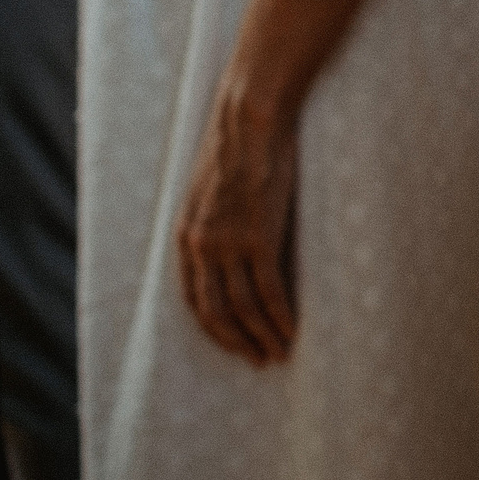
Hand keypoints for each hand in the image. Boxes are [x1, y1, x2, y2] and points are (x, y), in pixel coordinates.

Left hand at [176, 86, 298, 363]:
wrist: (250, 119)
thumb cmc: (237, 146)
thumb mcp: (210, 190)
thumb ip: (212, 221)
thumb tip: (229, 243)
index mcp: (186, 236)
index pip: (193, 299)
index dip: (214, 328)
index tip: (233, 343)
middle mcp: (201, 246)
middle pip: (216, 311)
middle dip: (237, 342)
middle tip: (258, 360)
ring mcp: (229, 244)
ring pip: (243, 307)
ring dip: (262, 336)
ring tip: (280, 352)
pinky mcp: (259, 237)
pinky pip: (269, 290)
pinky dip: (280, 316)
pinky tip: (292, 329)